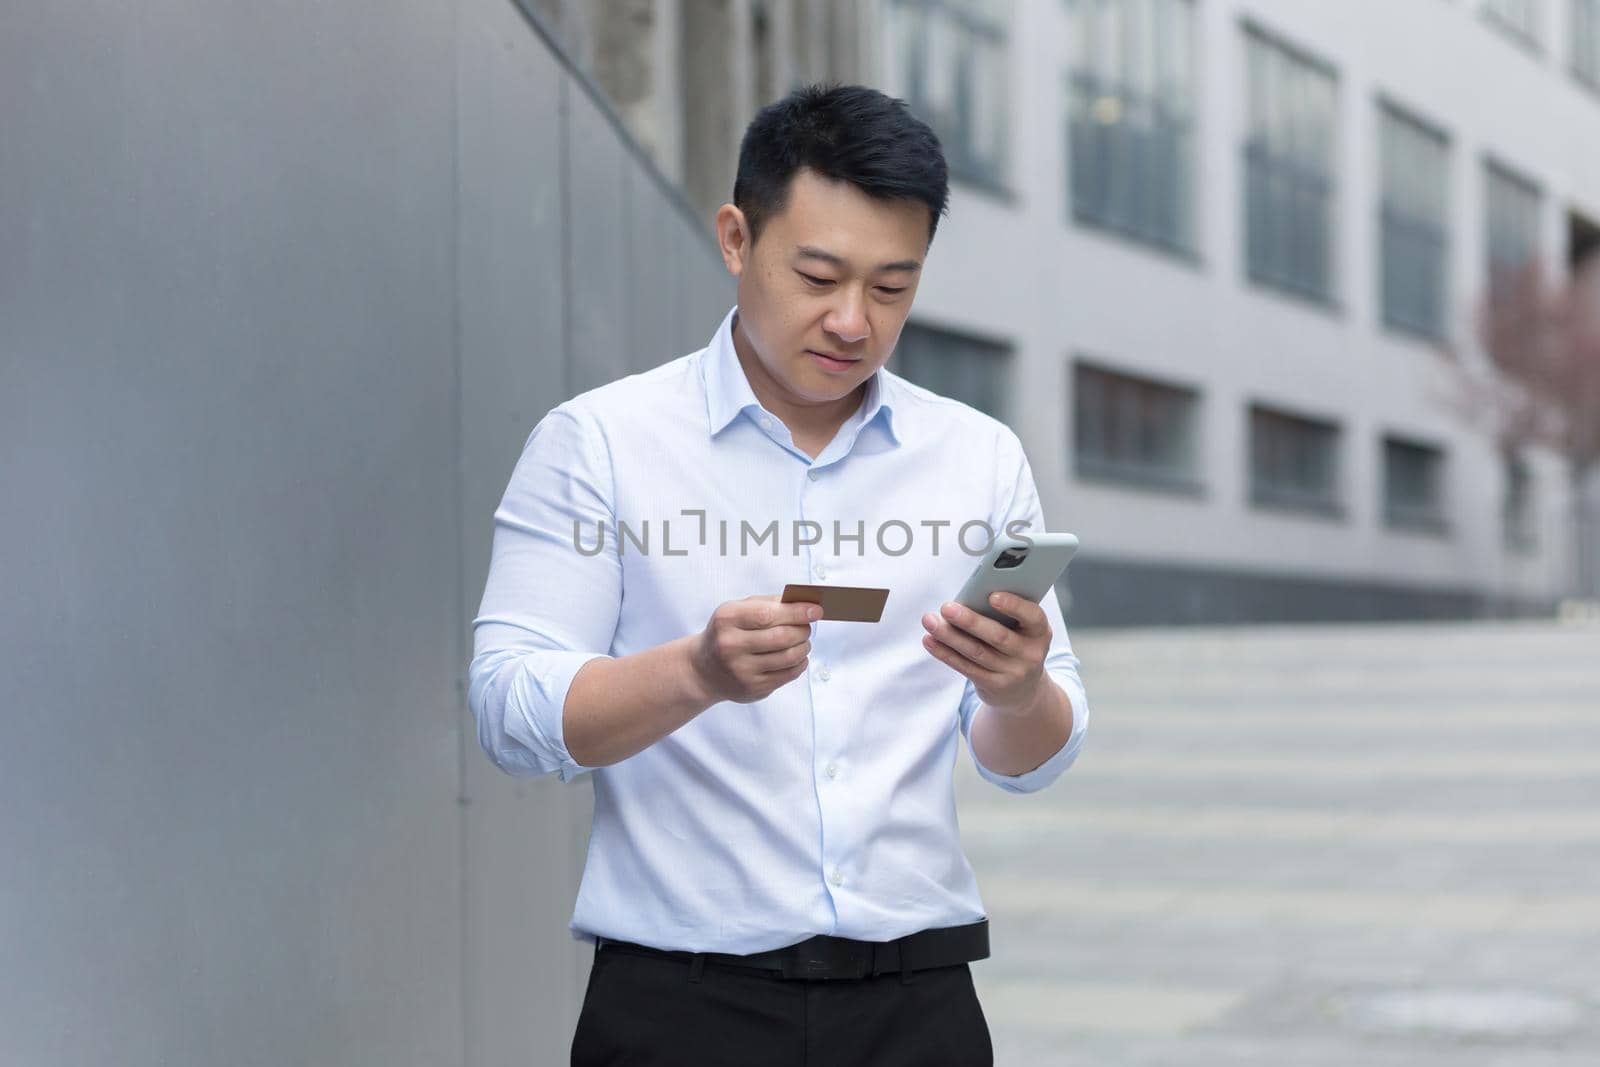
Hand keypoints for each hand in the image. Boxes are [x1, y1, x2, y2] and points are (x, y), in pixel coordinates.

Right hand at [690, 594, 820, 704]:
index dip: (796, 612)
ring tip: (803, 641)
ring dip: (804, 647)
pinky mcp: (752, 688)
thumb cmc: (727, 633)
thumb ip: (768, 603)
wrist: (703, 670)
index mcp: (726, 620)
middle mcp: (730, 646)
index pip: (768, 614)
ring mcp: (741, 670)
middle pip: (781, 637)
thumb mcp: (737, 611)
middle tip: (807, 627)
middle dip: (803, 630)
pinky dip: (800, 663)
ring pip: (788, 657)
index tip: (816, 610)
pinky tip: (798, 657)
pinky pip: (788, 675)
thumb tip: (805, 604)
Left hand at [921, 592, 1051, 713]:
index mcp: (1039, 632)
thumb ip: (1003, 615)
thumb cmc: (1016, 644)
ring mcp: (1013, 673)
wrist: (1023, 689)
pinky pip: (966, 667)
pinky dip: (945, 653)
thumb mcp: (1021, 630)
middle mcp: (1030, 654)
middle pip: (997, 636)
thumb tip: (967, 598)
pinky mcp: (994, 686)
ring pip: (976, 652)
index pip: (1032, 616)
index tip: (992, 595)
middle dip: (970, 621)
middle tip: (947, 607)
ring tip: (930, 621)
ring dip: (950, 636)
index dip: (1014, 606)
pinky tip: (930, 640)